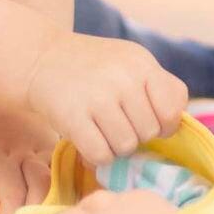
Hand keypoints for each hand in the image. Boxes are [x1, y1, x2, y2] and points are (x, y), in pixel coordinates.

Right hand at [24, 33, 187, 168]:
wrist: (39, 58)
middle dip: (134, 133)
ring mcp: (98, 97)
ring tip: (99, 127)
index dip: (164, 122)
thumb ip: (157, 87)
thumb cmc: (90, 67)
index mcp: (141, 62)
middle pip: (149, 133)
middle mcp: (123, 77)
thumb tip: (174, 128)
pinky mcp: (74, 116)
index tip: (145, 118)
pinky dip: (95, 154)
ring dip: (114, 145)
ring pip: (127, 147)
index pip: (173, 108)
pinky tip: (85, 137)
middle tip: (113, 120)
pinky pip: (101, 155)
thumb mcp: (128, 61)